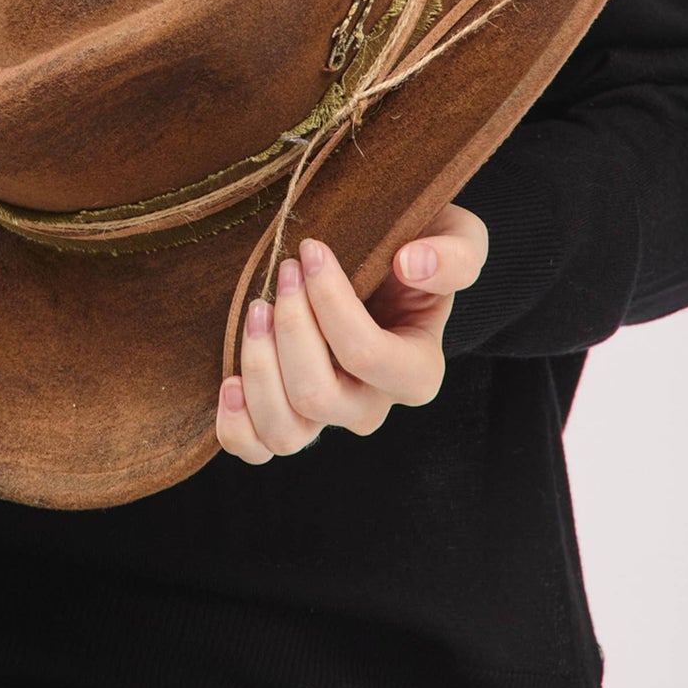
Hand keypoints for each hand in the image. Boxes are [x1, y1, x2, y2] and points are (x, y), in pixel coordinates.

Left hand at [215, 203, 487, 462]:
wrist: (385, 260)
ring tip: (256, 311)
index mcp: (416, 372)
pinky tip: (229, 379)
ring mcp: (327, 417)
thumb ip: (453, 255)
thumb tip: (412, 265)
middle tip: (284, 271)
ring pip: (286, 430)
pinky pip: (256, 447)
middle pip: (317, 395)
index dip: (329, 301)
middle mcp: (371, 405)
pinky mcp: (288, 415)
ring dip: (259, 367)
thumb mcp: (457, 239)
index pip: (364, 354)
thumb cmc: (418, 249)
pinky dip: (236, 423)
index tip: (310, 249)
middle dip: (290, 327)